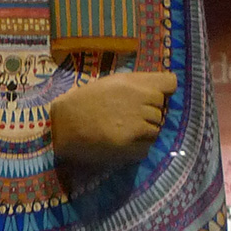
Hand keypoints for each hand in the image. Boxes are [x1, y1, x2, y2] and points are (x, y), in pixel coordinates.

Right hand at [50, 70, 176, 167]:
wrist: (61, 125)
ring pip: (156, 129)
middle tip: (129, 117)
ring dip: (144, 131)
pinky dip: (137, 147)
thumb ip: (135, 85)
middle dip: (149, 113)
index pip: (169, 83)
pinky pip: (147, 147)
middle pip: (162, 109)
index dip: (164, 90)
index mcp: (134, 83)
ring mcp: (137, 125)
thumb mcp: (110, 83)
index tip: (155, 96)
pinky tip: (121, 142)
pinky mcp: (131, 145)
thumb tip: (159, 92)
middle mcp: (140, 102)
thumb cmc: (83, 102)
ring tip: (123, 130)